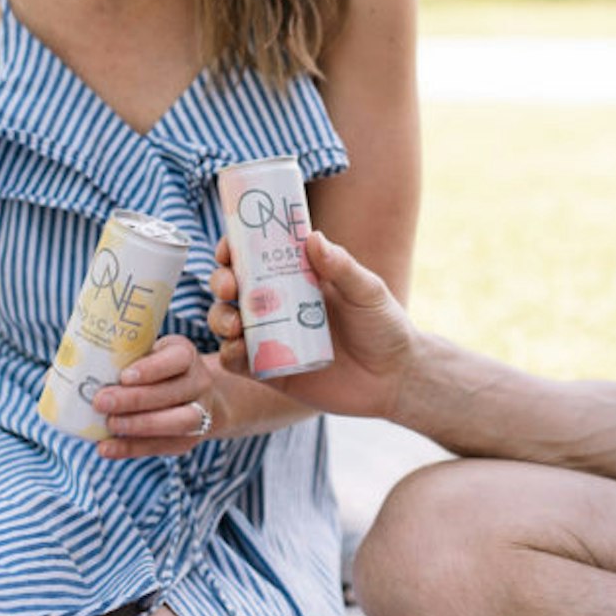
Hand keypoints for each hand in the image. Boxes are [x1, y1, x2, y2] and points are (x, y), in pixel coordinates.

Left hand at [93, 334, 218, 458]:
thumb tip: (67, 372)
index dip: (151, 369)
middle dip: (135, 400)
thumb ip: (122, 359)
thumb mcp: (150, 354)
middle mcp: (198, 383)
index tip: (124, 376)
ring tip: (109, 425)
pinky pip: (162, 447)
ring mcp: (200, 413)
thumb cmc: (158, 369)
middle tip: (101, 402)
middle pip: (172, 393)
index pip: (176, 359)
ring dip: (138, 426)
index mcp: (185, 355)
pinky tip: (106, 448)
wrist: (200, 395)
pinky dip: (132, 449)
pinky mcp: (188, 440)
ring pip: (176, 422)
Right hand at [209, 229, 418, 418]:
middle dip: (220, 281)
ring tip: (235, 325)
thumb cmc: (385, 327)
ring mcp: (271, 338)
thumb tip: (312, 237)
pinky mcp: (271, 371)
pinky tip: (238, 350)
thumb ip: (342, 267)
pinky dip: (229, 354)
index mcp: (297, 277)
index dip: (233, 249)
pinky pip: (238, 362)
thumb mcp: (367, 291)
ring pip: (227, 322)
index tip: (227, 248)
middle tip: (228, 286)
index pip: (254, 256)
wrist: (395, 379)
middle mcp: (277, 304)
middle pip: (233, 287)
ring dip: (220, 318)